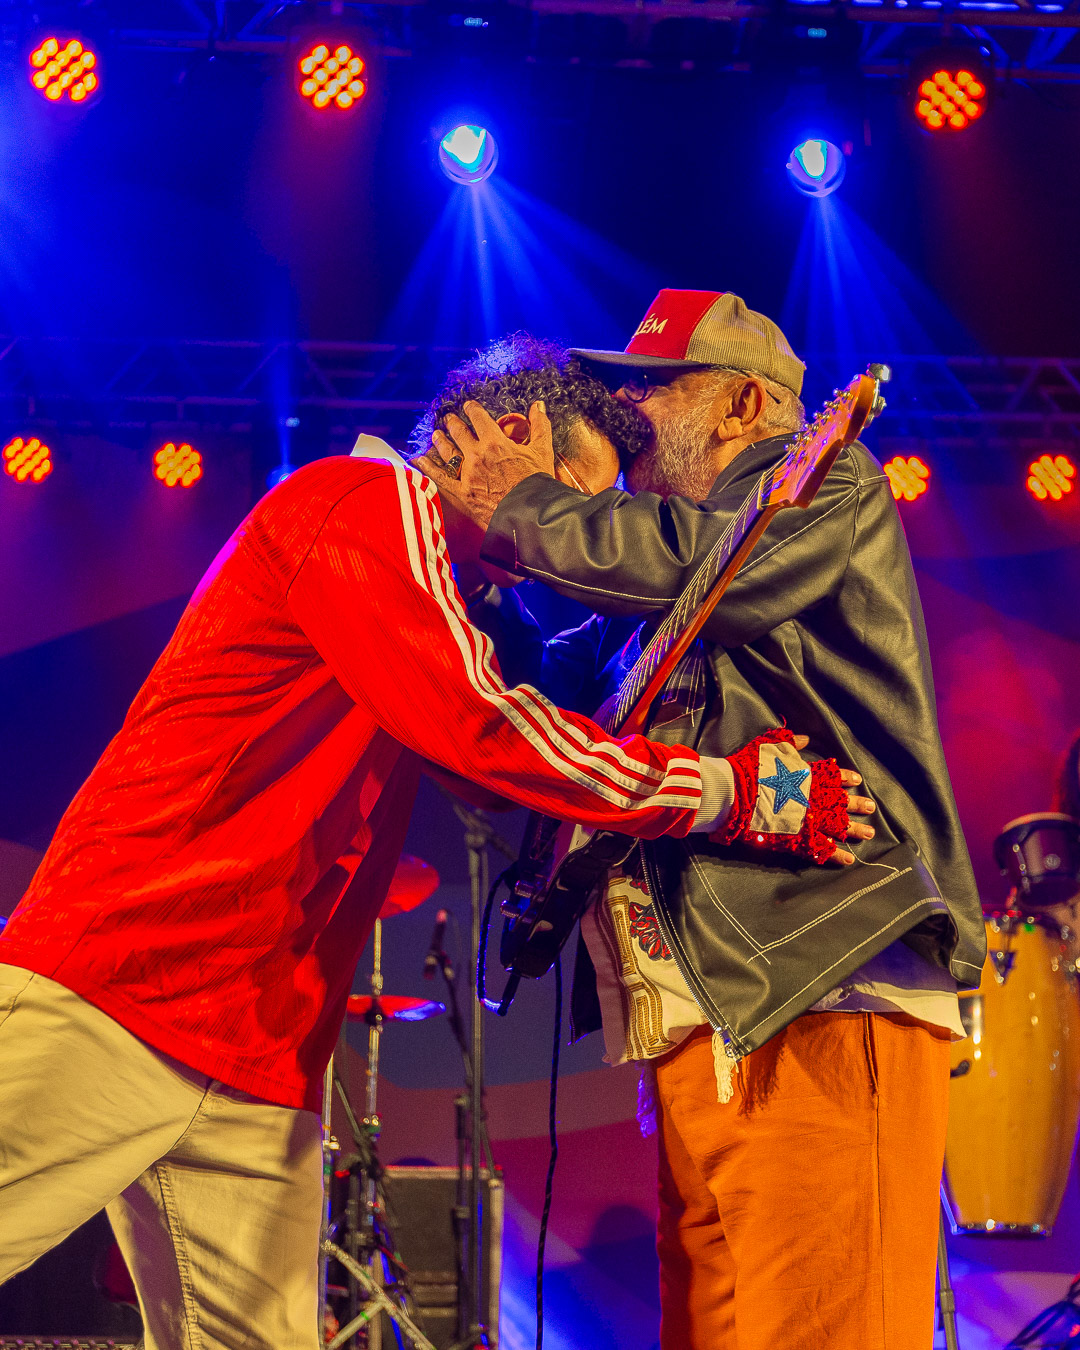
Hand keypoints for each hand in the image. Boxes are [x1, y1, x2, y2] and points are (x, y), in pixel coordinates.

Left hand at [419, 399, 554, 532]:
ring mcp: (467, 474)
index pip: (479, 418)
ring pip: (447, 451)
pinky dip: (427, 468)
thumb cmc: (537, 483)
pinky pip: (440, 478)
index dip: (472, 409)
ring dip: (440, 440)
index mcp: (495, 442)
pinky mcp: (461, 493)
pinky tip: (418, 460)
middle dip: (453, 422)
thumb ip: (539, 426)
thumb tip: (538, 405)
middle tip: (449, 418)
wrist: (529, 514)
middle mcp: (477, 455)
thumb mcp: (542, 451)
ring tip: (436, 434)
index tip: (469, 406)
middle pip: (459, 432)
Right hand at [711, 728, 874, 866]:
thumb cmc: (751, 768)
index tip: (858, 781)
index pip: (833, 776)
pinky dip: (836, 855)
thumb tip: (804, 739)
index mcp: (807, 776)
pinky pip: (822, 849)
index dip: (846, 778)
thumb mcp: (770, 745)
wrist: (735, 794)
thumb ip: (790, 742)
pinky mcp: (798, 839)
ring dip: (855, 830)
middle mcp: (813, 798)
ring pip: (839, 827)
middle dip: (858, 805)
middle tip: (871, 808)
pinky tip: (849, 858)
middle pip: (842, 803)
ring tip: (870, 833)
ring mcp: (808, 821)